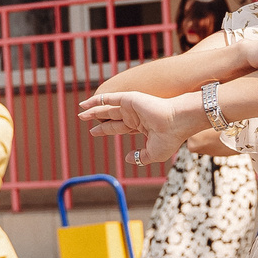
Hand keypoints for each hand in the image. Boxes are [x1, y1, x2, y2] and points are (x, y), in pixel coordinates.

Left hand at [79, 89, 196, 165]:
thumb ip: (139, 157)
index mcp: (141, 126)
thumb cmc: (170, 138)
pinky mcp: (130, 99)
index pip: (119, 127)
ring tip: (80, 111)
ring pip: (107, 109)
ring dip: (93, 110)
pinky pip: (109, 99)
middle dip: (97, 119)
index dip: (106, 130)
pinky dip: (97, 100)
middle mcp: (135, 115)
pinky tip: (85, 103)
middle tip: (84, 120)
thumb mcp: (153, 153)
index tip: (94, 132)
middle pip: (111, 118)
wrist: (177, 123)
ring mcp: (132, 107)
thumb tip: (128, 158)